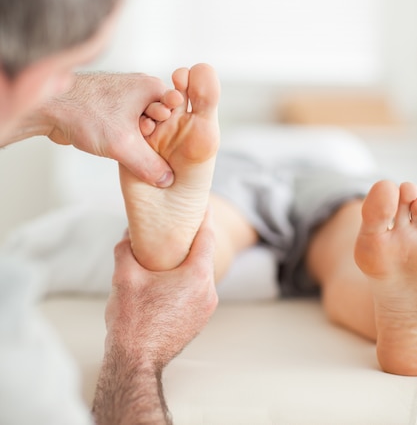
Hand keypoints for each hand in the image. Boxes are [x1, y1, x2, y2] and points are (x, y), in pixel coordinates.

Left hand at [39, 72, 182, 186]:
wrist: (49, 107)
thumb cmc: (85, 113)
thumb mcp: (124, 145)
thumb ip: (149, 165)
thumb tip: (167, 180)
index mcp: (151, 87)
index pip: (177, 114)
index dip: (170, 134)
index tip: (159, 145)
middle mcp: (141, 88)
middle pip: (161, 121)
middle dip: (153, 139)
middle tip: (140, 149)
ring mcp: (125, 97)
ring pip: (144, 126)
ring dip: (137, 141)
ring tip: (125, 148)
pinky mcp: (112, 108)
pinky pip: (128, 126)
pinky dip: (125, 138)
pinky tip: (116, 148)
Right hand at [104, 210, 217, 369]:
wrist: (135, 362)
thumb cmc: (132, 321)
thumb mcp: (124, 276)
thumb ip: (126, 249)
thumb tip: (127, 234)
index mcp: (197, 276)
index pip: (206, 236)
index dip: (204, 217)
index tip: (202, 203)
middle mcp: (208, 291)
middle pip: (204, 255)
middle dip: (191, 239)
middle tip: (178, 224)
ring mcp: (205, 309)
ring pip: (199, 275)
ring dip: (186, 262)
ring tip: (168, 251)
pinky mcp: (198, 321)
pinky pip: (196, 291)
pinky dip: (185, 280)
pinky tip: (167, 279)